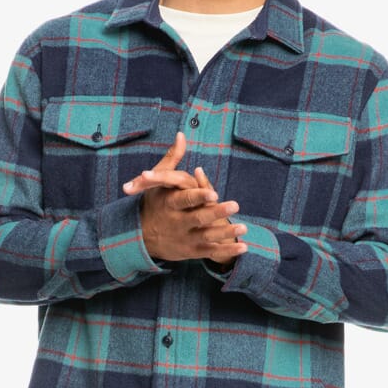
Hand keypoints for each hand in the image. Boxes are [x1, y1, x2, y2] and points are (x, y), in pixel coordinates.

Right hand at [123, 133, 246, 265]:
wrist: (142, 237)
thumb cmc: (155, 203)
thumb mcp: (159, 182)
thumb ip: (173, 159)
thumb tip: (181, 135)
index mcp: (169, 204)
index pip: (185, 200)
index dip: (198, 197)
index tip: (213, 193)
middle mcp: (177, 223)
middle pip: (199, 218)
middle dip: (216, 212)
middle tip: (235, 205)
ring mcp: (186, 238)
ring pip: (208, 236)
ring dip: (226, 232)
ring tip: (244, 227)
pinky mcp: (193, 250)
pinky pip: (212, 252)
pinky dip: (227, 251)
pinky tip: (244, 247)